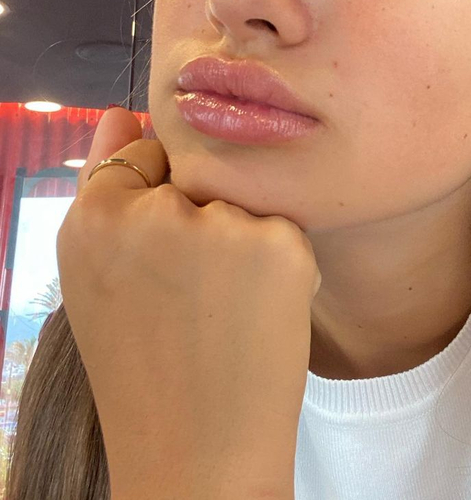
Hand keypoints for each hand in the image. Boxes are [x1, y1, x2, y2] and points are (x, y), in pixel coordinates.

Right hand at [56, 105, 319, 499]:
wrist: (199, 454)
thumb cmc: (144, 365)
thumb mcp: (99, 277)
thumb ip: (107, 189)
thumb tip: (123, 113)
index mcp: (93, 220)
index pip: (141, 155)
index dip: (158, 207)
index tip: (162, 262)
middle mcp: (152, 212)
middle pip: (196, 174)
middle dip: (201, 219)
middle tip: (192, 298)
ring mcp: (220, 226)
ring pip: (240, 199)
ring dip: (240, 240)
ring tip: (224, 311)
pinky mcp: (278, 244)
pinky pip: (280, 226)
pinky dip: (278, 262)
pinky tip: (258, 314)